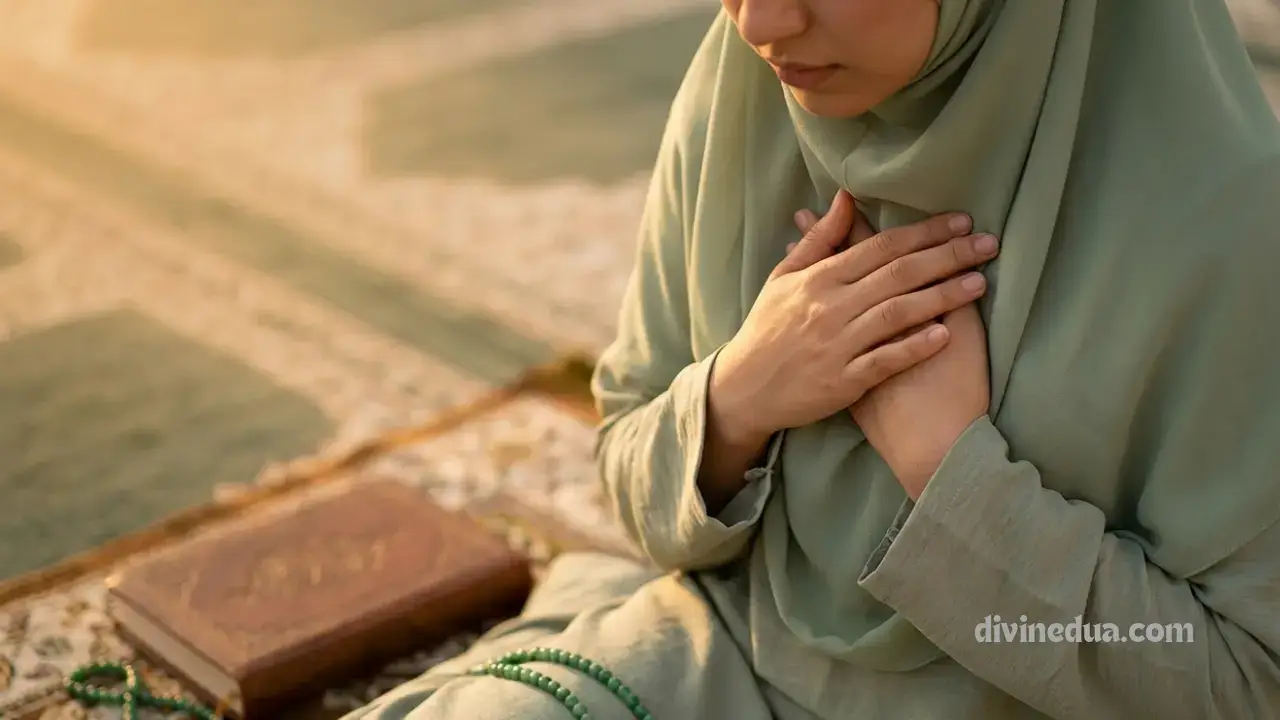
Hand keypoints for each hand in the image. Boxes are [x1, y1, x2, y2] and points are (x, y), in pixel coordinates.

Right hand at [709, 190, 997, 447]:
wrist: (744, 388)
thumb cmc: (767, 329)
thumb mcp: (784, 278)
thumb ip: (819, 239)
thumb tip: (846, 198)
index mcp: (819, 278)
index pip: (881, 247)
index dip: (924, 232)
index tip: (961, 221)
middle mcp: (831, 307)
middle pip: (899, 275)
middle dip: (947, 256)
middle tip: (988, 244)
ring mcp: (838, 345)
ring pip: (898, 314)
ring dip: (943, 296)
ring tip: (980, 283)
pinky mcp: (844, 382)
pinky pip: (886, 361)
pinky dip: (916, 346)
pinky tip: (947, 335)